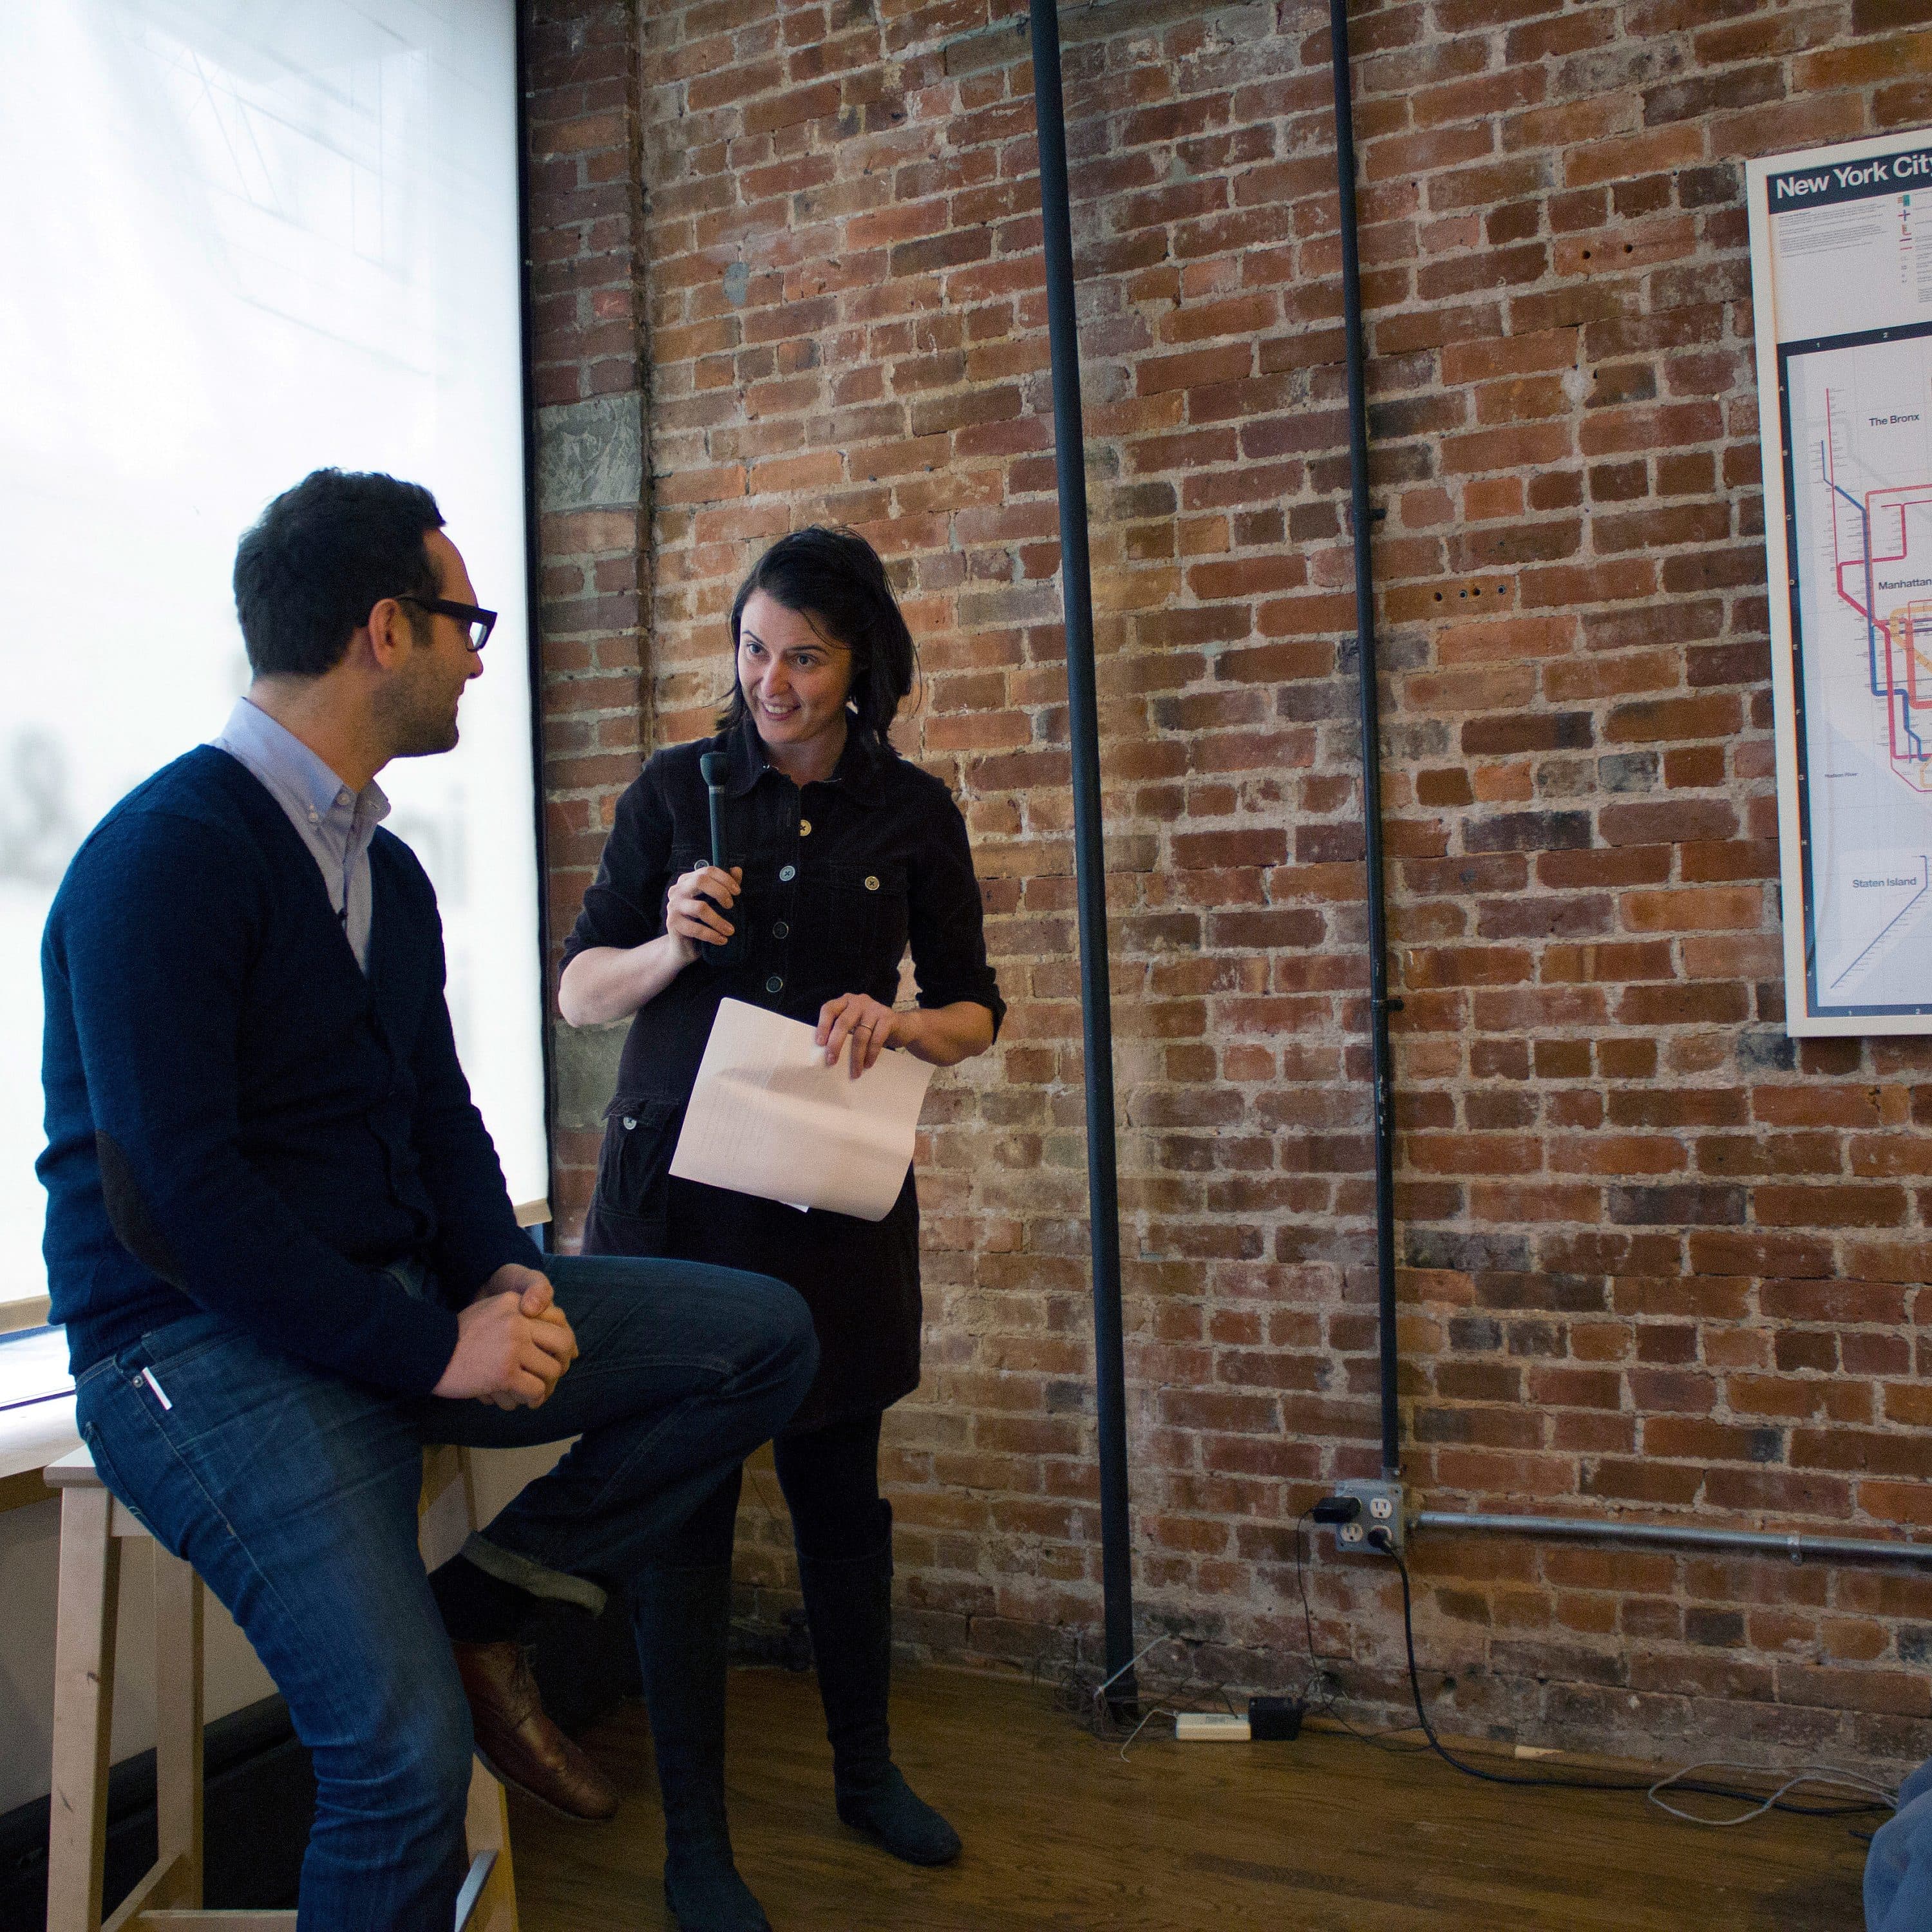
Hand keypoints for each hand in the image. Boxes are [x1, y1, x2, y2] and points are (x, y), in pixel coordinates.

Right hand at [434, 1269, 576, 1408]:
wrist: (429, 1353)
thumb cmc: (458, 1336)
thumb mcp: (490, 1311)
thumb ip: (517, 1314)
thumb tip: (544, 1325)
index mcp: (515, 1303)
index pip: (557, 1317)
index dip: (561, 1338)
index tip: (557, 1353)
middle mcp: (518, 1321)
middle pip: (563, 1342)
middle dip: (562, 1361)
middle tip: (552, 1374)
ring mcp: (513, 1347)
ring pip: (551, 1369)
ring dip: (546, 1385)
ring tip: (535, 1391)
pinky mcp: (505, 1373)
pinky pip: (535, 1389)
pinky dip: (532, 1398)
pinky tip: (524, 1399)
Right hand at [666, 865, 740, 957]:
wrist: (685, 946)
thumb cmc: (702, 922)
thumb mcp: (716, 903)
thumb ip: (725, 886)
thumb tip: (737, 870)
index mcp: (688, 881)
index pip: (708, 871)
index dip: (725, 878)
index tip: (738, 892)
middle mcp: (678, 890)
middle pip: (700, 881)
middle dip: (720, 892)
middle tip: (732, 906)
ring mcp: (673, 905)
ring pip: (700, 907)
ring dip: (719, 920)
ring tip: (730, 931)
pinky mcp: (672, 922)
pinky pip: (695, 928)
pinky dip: (711, 935)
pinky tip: (721, 940)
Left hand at [816, 993, 911, 1077]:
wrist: (904, 1027)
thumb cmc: (873, 1029)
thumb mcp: (855, 1025)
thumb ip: (842, 1031)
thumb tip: (826, 1054)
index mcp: (846, 1001)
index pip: (829, 1009)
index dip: (822, 1026)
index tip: (819, 1044)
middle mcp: (859, 1001)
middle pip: (843, 1023)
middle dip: (836, 1044)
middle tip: (831, 1061)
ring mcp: (874, 1008)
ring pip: (860, 1035)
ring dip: (856, 1056)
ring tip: (855, 1071)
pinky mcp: (888, 1018)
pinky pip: (876, 1039)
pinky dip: (871, 1054)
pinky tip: (868, 1064)